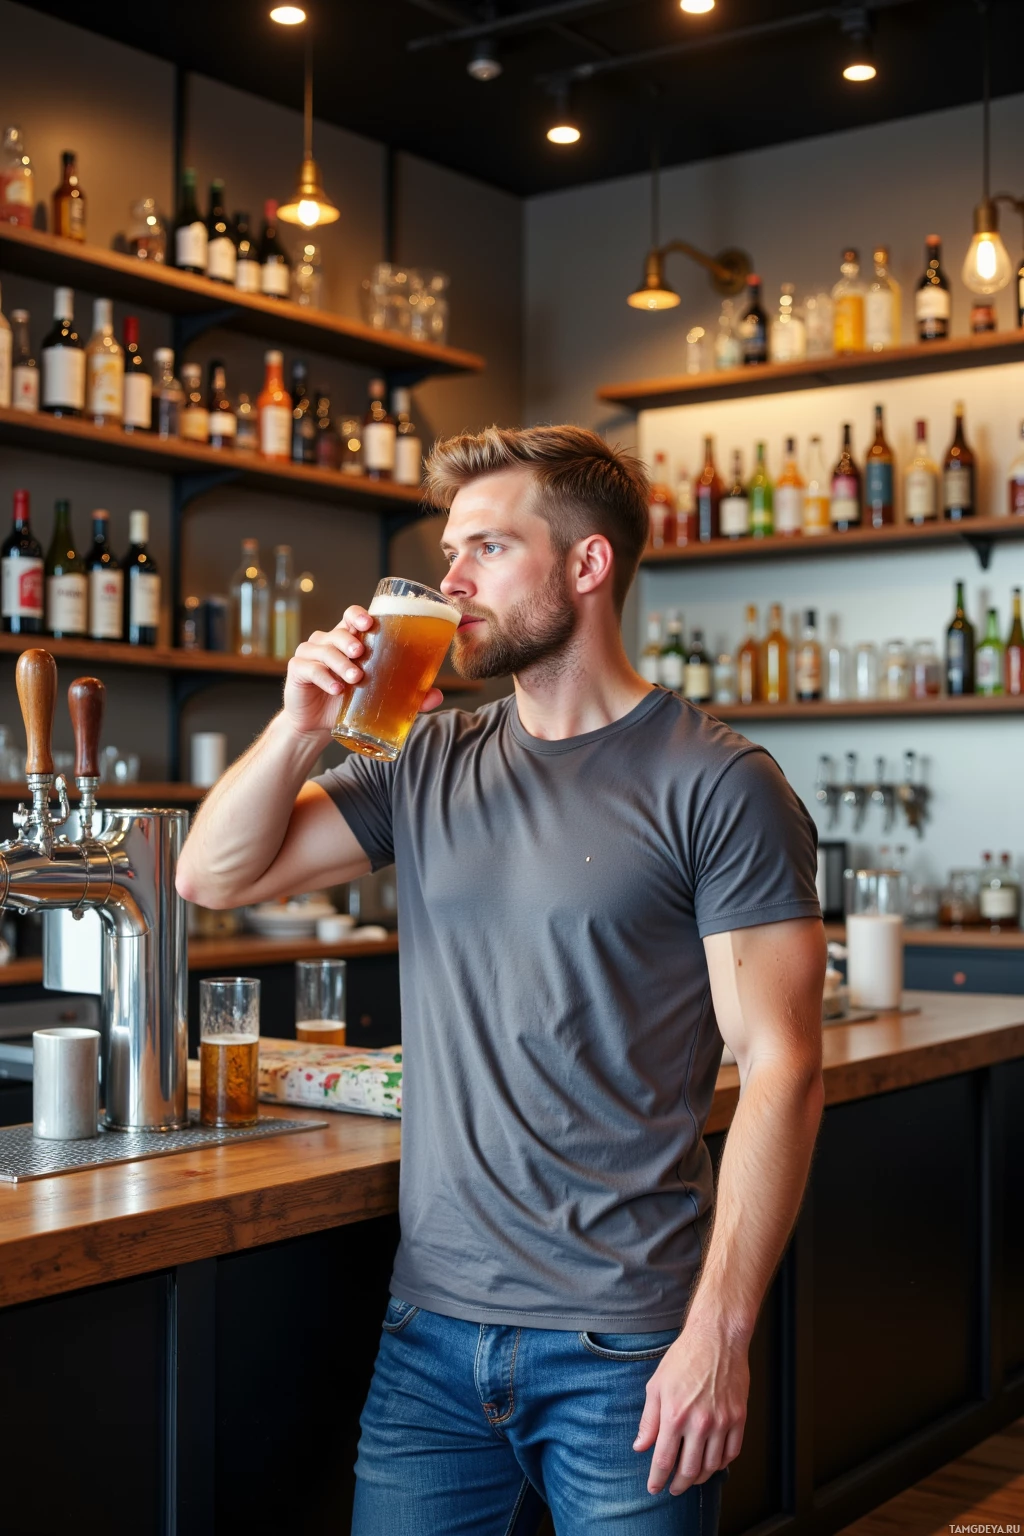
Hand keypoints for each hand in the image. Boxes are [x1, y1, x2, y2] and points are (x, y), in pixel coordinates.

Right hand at [282, 606, 443, 739]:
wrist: (318, 726)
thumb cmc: (350, 703)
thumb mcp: (379, 697)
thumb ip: (408, 695)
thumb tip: (436, 695)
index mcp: (349, 641)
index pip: (352, 617)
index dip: (358, 615)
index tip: (369, 622)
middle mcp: (328, 642)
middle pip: (337, 631)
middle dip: (350, 640)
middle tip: (361, 653)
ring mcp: (311, 655)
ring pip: (323, 649)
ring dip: (340, 662)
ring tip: (354, 678)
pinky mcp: (297, 671)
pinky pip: (309, 669)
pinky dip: (323, 677)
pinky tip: (336, 688)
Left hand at [633, 1318, 748, 1495]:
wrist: (716, 1338)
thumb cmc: (684, 1358)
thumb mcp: (657, 1385)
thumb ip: (648, 1420)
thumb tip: (640, 1446)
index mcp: (675, 1415)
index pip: (664, 1460)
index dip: (658, 1479)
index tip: (654, 1488)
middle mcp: (699, 1422)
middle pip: (689, 1469)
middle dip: (679, 1484)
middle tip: (674, 1489)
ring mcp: (722, 1422)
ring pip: (712, 1465)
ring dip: (700, 1477)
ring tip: (692, 1477)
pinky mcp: (739, 1418)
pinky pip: (732, 1452)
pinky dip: (722, 1463)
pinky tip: (713, 1462)